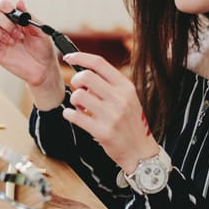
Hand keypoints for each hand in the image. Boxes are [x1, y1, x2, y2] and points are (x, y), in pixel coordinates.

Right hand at [0, 0, 64, 108]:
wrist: (43, 70)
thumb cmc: (43, 49)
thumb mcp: (41, 31)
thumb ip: (29, 16)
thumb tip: (19, 0)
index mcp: (15, 19)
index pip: (1, 5)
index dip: (2, 4)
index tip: (9, 9)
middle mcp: (4, 27)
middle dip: (6, 23)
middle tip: (18, 34)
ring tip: (10, 41)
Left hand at [62, 52, 158, 172]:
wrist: (140, 151)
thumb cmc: (130, 121)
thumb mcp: (127, 97)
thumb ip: (109, 84)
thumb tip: (83, 71)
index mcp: (126, 86)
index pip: (99, 63)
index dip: (80, 57)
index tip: (69, 57)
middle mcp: (120, 99)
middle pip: (86, 76)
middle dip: (76, 81)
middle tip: (78, 89)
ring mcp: (111, 115)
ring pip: (78, 96)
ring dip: (73, 100)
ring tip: (80, 107)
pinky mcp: (102, 132)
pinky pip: (75, 116)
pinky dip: (69, 114)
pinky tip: (74, 116)